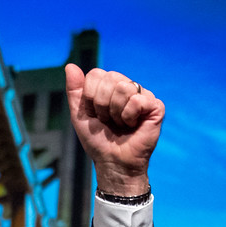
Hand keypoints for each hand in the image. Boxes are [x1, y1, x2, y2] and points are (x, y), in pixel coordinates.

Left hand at [65, 63, 164, 196]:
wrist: (112, 160)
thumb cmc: (97, 140)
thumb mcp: (80, 114)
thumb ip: (74, 90)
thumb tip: (70, 65)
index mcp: (109, 86)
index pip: (96, 74)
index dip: (90, 97)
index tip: (95, 114)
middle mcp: (126, 87)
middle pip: (110, 78)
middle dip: (102, 104)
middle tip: (108, 120)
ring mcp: (142, 95)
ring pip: (124, 88)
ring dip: (116, 112)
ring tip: (120, 124)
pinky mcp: (155, 106)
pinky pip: (137, 100)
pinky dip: (129, 117)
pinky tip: (133, 125)